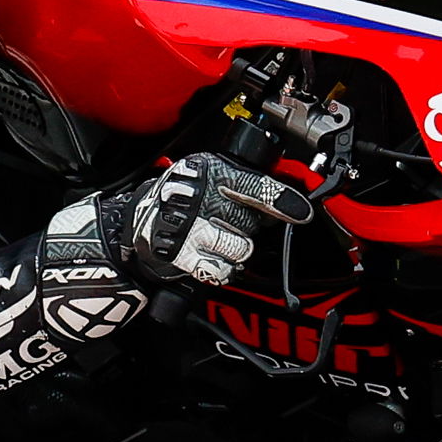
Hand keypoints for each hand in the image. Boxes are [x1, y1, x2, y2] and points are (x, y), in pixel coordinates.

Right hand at [125, 152, 307, 286]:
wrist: (141, 219)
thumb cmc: (184, 195)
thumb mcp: (215, 172)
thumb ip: (249, 183)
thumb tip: (289, 201)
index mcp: (210, 171)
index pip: (252, 185)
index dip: (279, 199)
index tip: (301, 211)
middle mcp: (199, 199)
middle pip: (251, 222)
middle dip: (252, 225)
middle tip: (233, 219)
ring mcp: (189, 230)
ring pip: (241, 248)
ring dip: (239, 248)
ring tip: (223, 237)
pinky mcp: (181, 256)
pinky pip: (221, 270)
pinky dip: (225, 268)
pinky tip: (216, 256)